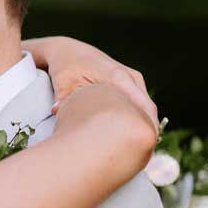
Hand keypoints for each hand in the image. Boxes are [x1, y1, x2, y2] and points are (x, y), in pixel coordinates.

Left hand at [23, 36, 158, 138]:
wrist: (68, 50)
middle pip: (148, 111)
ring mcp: (133, 79)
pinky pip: (139, 105)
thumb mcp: (62, 81)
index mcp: (118, 76)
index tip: (143, 150)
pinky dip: (136, 120)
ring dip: (142, 127)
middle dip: (146, 133)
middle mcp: (131, 77)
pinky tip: (128, 137)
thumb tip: (58, 112)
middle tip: (139, 157)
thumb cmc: (65, 66)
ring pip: (145, 109)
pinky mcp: (130, 83)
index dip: (146, 129)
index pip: (143, 108)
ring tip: (134, 150)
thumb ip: (64, 98)